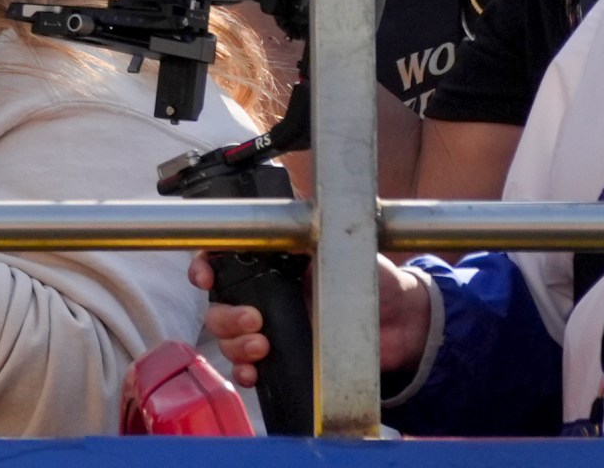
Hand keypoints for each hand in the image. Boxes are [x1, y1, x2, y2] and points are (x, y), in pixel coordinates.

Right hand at [190, 251, 427, 388]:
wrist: (402, 321)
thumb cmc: (371, 277)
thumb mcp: (338, 248)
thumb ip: (306, 242)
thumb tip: (278, 230)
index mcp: (268, 263)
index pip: (219, 260)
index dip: (202, 267)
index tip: (205, 277)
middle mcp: (261, 295)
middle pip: (216, 306)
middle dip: (225, 316)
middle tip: (253, 321)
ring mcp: (270, 329)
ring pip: (227, 338)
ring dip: (234, 345)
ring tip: (261, 347)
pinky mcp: (283, 358)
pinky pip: (249, 368)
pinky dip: (245, 372)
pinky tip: (254, 373)